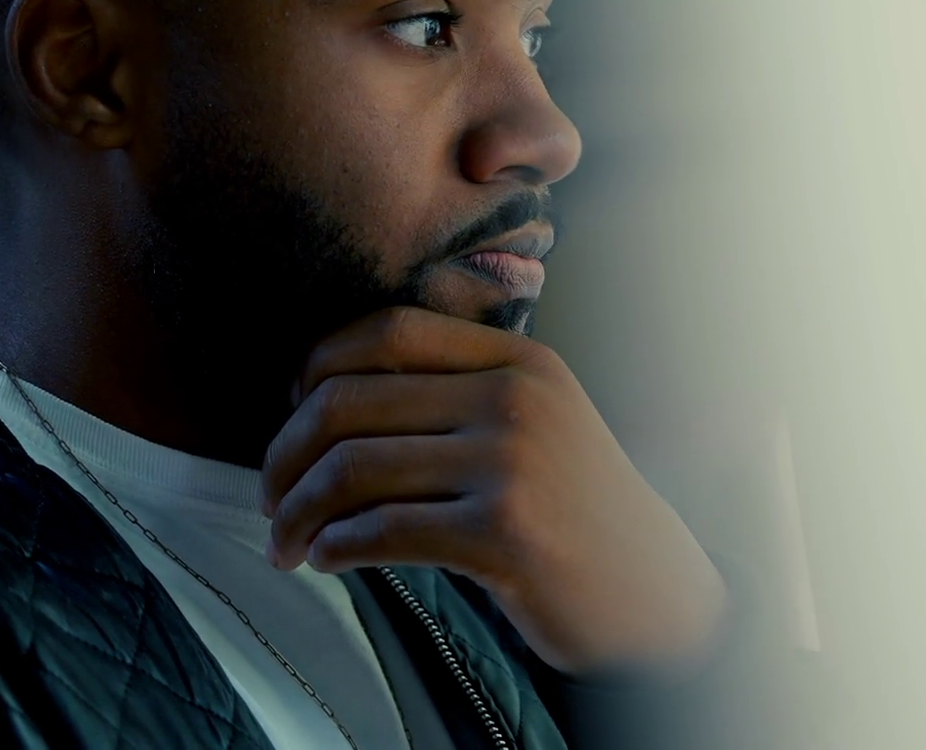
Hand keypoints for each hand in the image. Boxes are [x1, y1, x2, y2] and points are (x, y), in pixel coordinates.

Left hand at [260, 306, 726, 673]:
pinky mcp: (504, 534)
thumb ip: (453, 392)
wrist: (656, 593)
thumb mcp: (532, 421)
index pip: (386, 331)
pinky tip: (324, 559)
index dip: (316, 368)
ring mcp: (512, 464)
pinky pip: (382, 531)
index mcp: (517, 358)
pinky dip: (335, 546)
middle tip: (269, 494)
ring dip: (298, 511)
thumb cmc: (572, 510)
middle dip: (285, 453)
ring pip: (354, 469)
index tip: (290, 414)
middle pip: (350, 400)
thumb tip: (321, 395)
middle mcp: (514, 398)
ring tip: (284, 540)